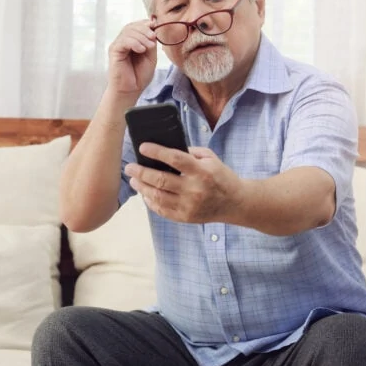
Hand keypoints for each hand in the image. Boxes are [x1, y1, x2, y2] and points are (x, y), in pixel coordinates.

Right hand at [107, 20, 157, 97]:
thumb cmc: (140, 75)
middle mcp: (123, 41)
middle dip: (145, 29)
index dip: (146, 24)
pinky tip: (141, 50)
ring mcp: (118, 45)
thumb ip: (151, 42)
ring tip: (148, 47)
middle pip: (132, 26)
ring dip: (141, 37)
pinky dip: (134, 43)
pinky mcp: (114, 51)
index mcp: (133, 41)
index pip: (137, 25)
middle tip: (153, 38)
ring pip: (128, 31)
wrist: (130, 90)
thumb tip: (153, 26)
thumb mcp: (151, 56)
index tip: (155, 27)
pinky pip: (123, 41)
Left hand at [124, 144, 243, 223]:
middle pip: (160, 180)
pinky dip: (150, 201)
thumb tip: (165, 150)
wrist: (235, 203)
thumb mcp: (210, 158)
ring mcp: (189, 206)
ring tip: (134, 180)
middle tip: (129, 167)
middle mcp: (194, 190)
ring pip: (157, 196)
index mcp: (202, 171)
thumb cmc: (221, 176)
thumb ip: (190, 152)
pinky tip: (145, 193)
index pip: (175, 159)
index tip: (142, 147)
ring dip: (142, 187)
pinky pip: (161, 210)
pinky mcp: (185, 218)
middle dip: (141, 172)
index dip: (156, 152)